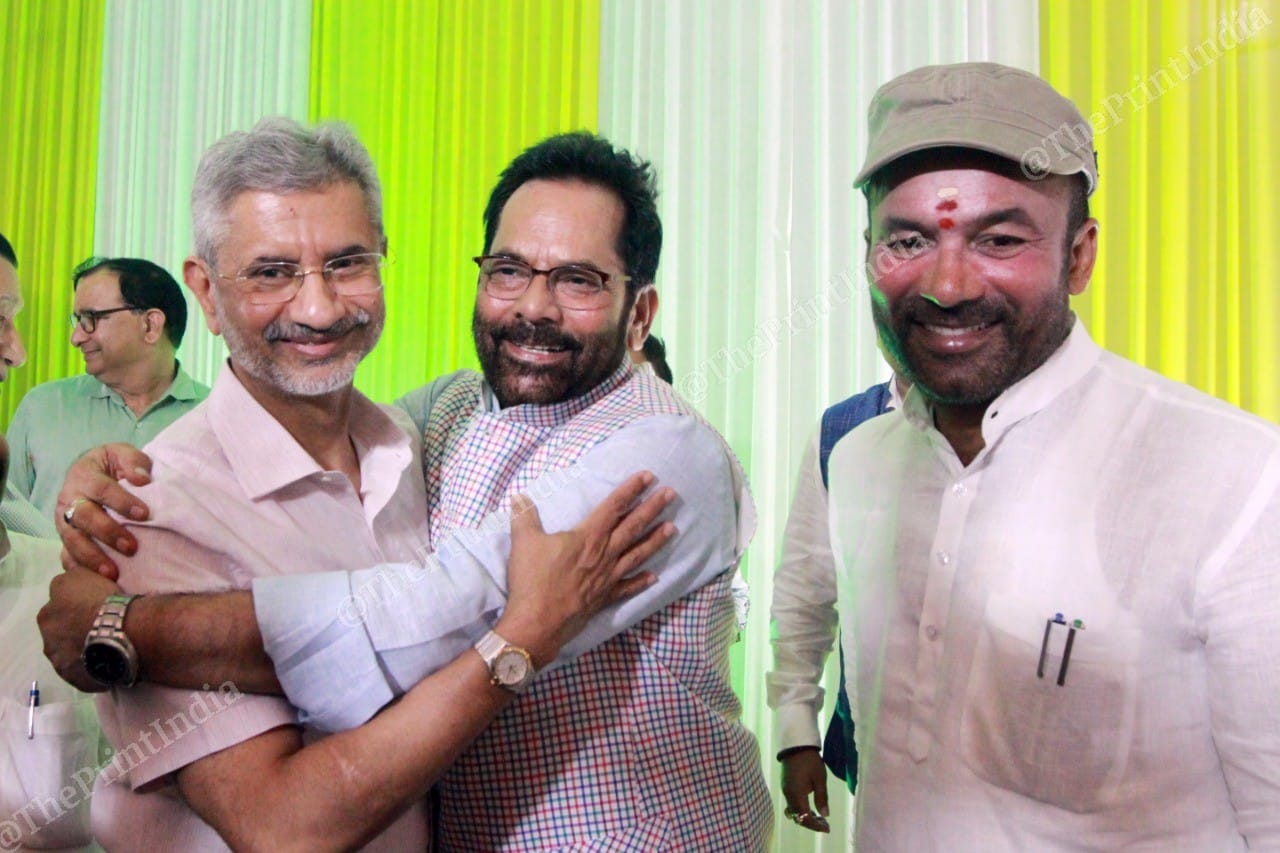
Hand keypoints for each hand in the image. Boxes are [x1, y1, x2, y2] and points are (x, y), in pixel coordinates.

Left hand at [37, 568, 123, 691]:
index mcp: (47, 612)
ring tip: (108, 643)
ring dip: (83, 647)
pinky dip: (93, 666)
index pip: (59, 607)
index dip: (78, 605)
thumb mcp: (84, 574)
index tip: (96, 605)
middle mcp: (47, 636)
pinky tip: (110, 659)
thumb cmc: (106, 600)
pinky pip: (83, 671)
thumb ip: (73, 577)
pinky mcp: (74, 678)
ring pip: (70, 652)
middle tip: (102, 624)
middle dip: (76, 628)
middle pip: (61, 630)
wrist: (125, 632)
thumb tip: (69, 571)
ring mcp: (59, 659)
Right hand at [55, 443, 153, 578]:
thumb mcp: (122, 454)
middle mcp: (69, 499)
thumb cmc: (113, 466)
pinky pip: (66, 556)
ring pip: (72, 540)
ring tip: (113, 573)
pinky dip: (78, 569)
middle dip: (108, 533)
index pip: (101, 489)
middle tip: (132, 547)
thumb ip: (133, 462)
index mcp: (83, 475)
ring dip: (92, 557)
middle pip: (84, 517)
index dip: (122, 502)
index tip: (145, 514)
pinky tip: (94, 582)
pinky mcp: (65, 539)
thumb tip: (142, 479)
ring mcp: (64, 521)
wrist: (91, 473)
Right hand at [496, 471, 673, 665]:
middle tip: (671, 494)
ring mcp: (607, 577)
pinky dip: (641, 582)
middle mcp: (603, 554)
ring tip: (673, 528)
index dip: (630, 490)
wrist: (538, 623)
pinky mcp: (604, 598)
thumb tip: (519, 497)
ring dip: (655, 540)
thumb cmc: (532, 581)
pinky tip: (654, 577)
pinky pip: (627, 587)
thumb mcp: (524, 542)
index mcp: (587, 537)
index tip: (648, 476)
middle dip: (652, 508)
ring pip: (637, 554)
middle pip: (633, 527)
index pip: (613, 507)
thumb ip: (524, 517)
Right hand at [781, 747, 830, 832]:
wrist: (796, 745)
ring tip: (819, 816)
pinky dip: (801, 809)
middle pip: (798, 817)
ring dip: (805, 816)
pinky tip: (810, 806)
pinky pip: (792, 804)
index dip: (816, 826)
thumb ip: (822, 798)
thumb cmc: (810, 761)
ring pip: (794, 811)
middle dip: (811, 823)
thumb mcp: (820, 779)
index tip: (827, 828)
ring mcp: (785, 790)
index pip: (805, 818)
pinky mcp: (785, 786)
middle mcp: (788, 795)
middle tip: (825, 824)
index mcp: (797, 795)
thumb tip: (825, 815)